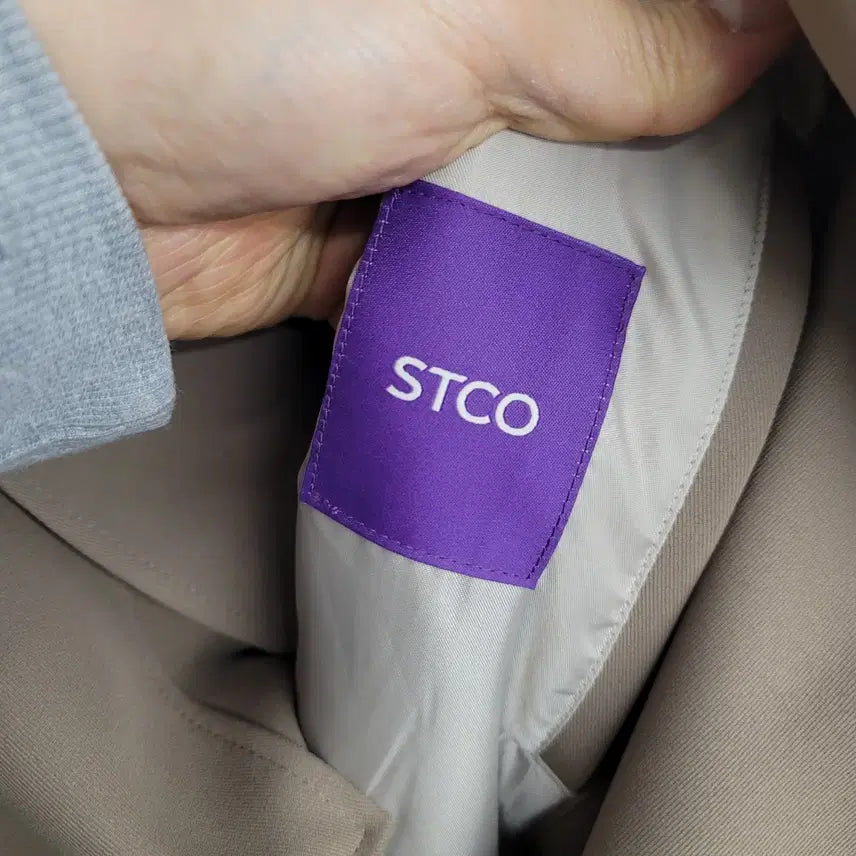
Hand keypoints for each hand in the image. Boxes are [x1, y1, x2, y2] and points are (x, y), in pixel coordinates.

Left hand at [20, 0, 796, 336]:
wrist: (102, 180)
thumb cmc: (243, 45)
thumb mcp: (468, 22)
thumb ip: (615, 39)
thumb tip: (753, 38)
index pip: (635, 19)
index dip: (708, 54)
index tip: (766, 108)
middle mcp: (455, 55)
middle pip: (598, 117)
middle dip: (655, 169)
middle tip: (729, 218)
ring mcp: (418, 152)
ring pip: (541, 207)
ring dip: (586, 249)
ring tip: (656, 284)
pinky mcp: (383, 240)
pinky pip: (476, 276)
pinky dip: (514, 302)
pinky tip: (564, 322)